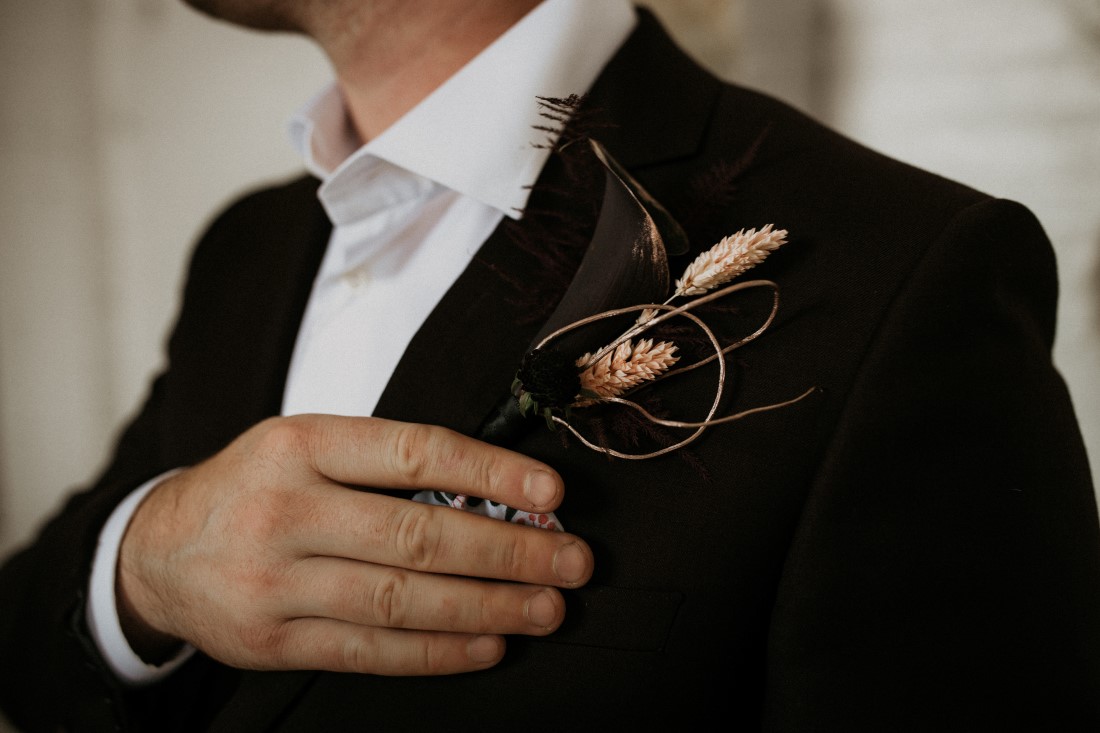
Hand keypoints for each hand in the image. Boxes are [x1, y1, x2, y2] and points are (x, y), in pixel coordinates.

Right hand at [115, 414, 591, 674]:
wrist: (158, 551)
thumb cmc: (255, 487)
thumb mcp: (304, 447)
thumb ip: (383, 465)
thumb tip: (495, 494)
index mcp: (300, 444)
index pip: (413, 452)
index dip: (490, 472)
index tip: (551, 494)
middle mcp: (285, 509)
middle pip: (417, 535)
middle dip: (508, 552)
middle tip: (571, 561)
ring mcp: (274, 581)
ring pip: (401, 599)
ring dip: (487, 606)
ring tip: (545, 608)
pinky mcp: (271, 642)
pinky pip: (370, 651)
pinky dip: (437, 651)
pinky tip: (486, 644)